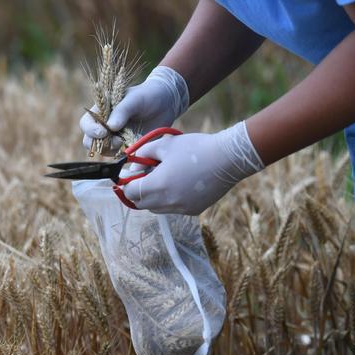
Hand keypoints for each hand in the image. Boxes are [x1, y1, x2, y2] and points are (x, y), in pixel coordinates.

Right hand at [79, 66, 189, 150]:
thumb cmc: (147, 95)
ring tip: (126, 141)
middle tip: (117, 141)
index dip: (91, 130)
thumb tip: (110, 127)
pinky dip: (122, 154)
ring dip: (112, 150)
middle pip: (90, 141)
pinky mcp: (125, 146)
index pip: (86, 123)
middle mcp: (104, 125)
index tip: (103, 132)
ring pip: (103, 151)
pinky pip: (118, 155)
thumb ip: (122, 111)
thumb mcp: (134, 99)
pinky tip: (133, 145)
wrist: (167, 103)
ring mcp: (114, 137)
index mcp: (102, 110)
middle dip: (100, 144)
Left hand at [124, 122, 264, 214]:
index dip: (126, 185)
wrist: (228, 159)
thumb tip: (132, 164)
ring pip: (156, 208)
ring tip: (162, 178)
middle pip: (141, 204)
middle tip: (142, 178)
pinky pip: (173, 208)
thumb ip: (143, 154)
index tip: (128, 177)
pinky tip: (179, 183)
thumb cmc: (195, 148)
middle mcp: (168, 202)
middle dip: (137, 192)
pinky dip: (169, 199)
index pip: (130, 193)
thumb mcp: (164, 144)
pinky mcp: (193, 210)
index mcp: (158, 186)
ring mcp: (181, 209)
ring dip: (153, 197)